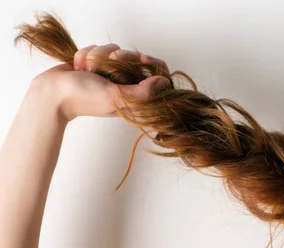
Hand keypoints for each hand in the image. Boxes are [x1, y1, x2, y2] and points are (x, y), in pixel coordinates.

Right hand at [31, 43, 170, 121]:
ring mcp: (110, 72)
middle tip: (104, 71)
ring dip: (98, 57)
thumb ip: (142, 92)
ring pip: (114, 49)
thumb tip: (165, 83)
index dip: (152, 64)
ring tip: (88, 71)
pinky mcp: (96, 63)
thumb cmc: (85, 98)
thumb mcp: (117, 97)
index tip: (142, 59)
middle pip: (135, 56)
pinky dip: (86, 55)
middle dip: (117, 58)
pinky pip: (99, 47)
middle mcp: (125, 83)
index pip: (155, 75)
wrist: (53, 92)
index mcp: (135, 97)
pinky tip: (79, 67)